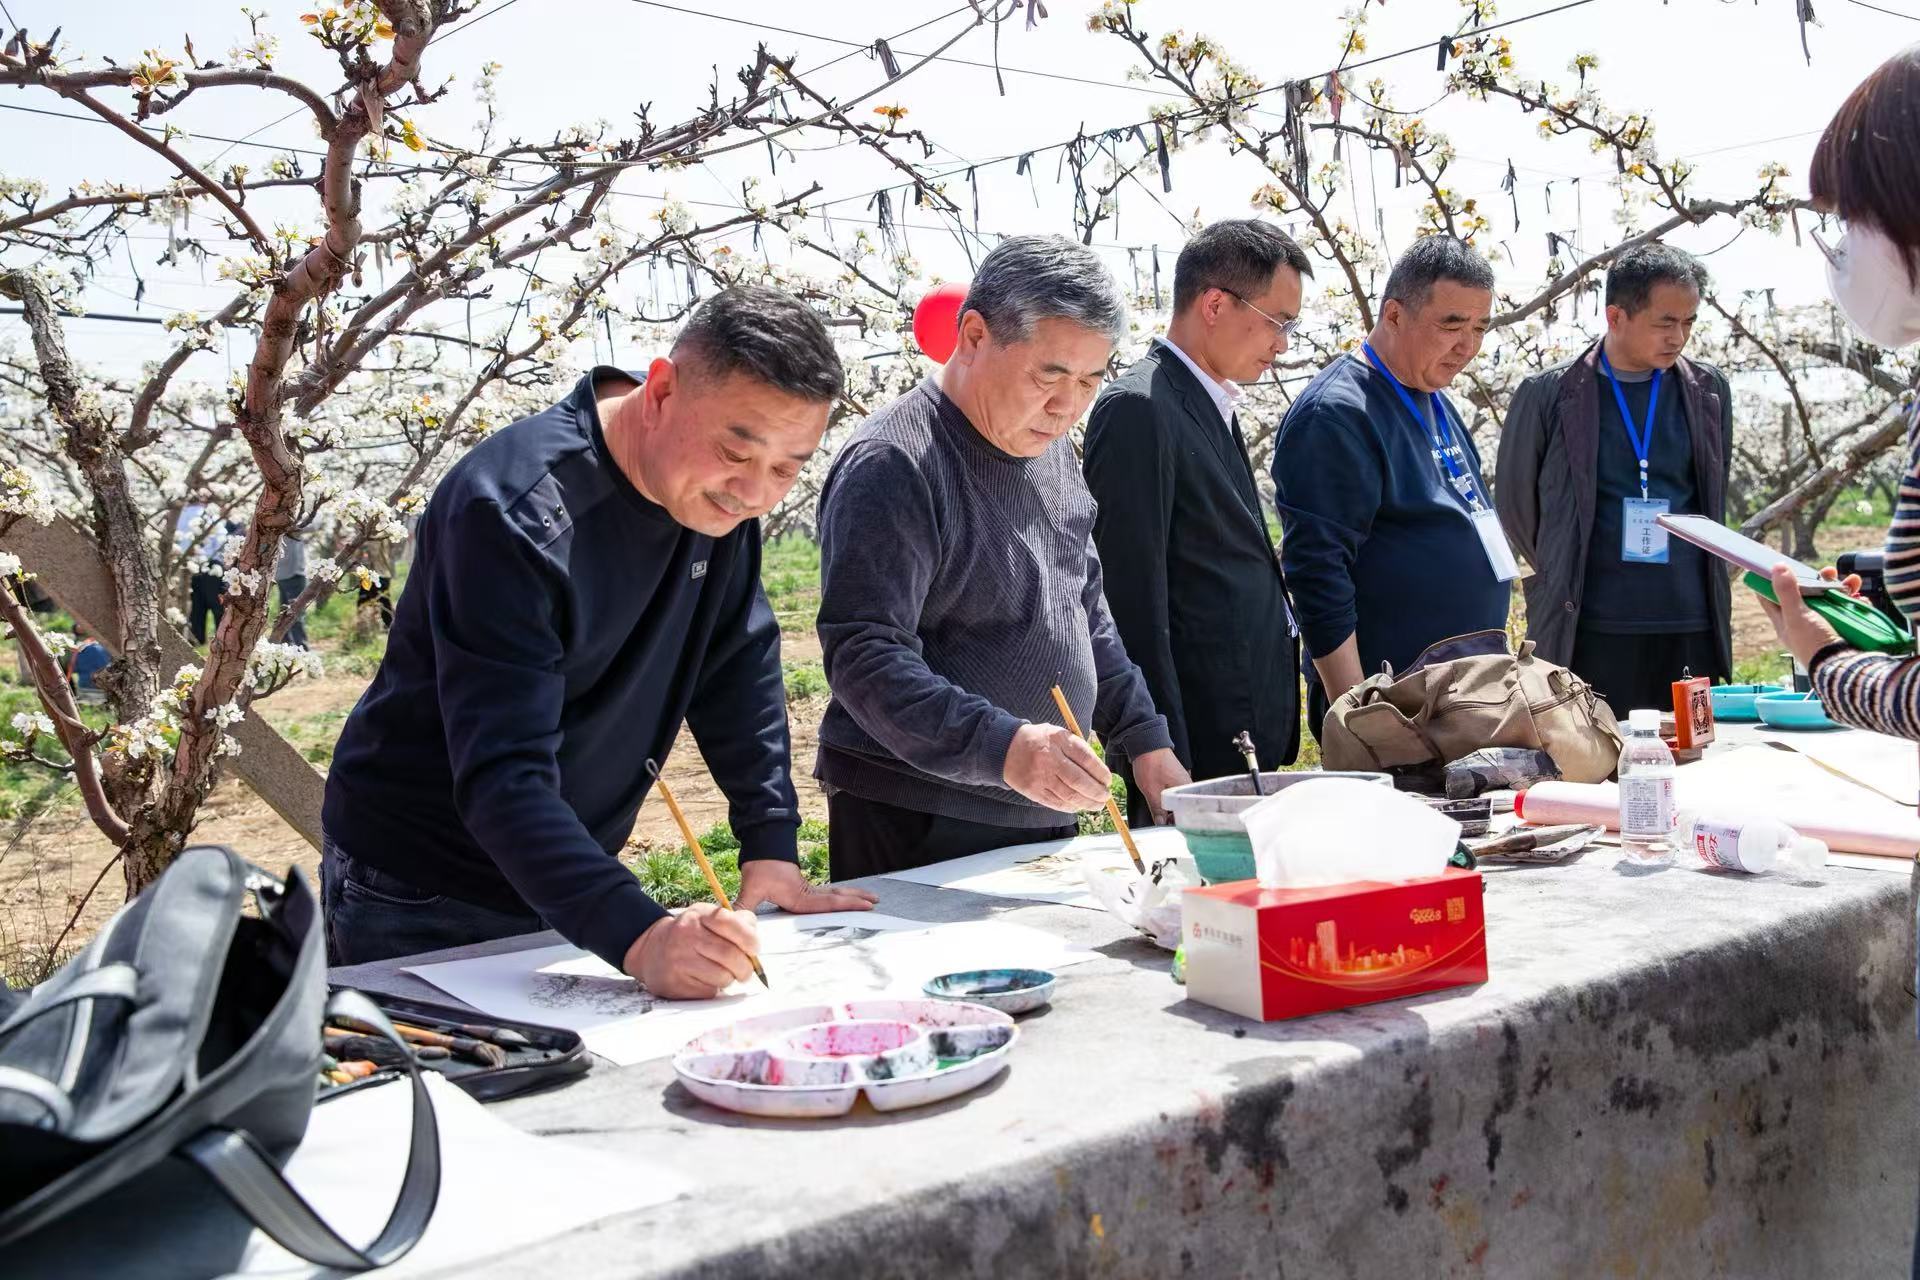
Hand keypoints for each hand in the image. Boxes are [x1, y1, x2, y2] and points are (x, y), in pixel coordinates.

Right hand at [622, 903, 758, 998]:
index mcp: (699, 915)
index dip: (749, 938)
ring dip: (728, 978)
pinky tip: (703, 979)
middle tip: (745, 970)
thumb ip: (736, 923)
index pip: (731, 923)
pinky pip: (709, 991)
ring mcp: (679, 960)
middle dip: (745, 967)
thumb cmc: (690, 934)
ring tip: (720, 972)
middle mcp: (687, 935)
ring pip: (723, 977)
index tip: (754, 949)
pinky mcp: (675, 984)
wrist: (650, 950)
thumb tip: (754, 942)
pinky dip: (713, 988)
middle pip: (731, 955)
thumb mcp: (708, 918)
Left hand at [735, 858, 878, 913]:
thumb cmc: (759, 866)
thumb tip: (734, 924)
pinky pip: (827, 893)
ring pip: (834, 893)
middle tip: (876, 902)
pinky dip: (840, 896)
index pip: (828, 903)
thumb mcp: (751, 888)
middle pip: (837, 897)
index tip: (865, 906)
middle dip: (856, 899)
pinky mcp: (804, 887)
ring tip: (870, 898)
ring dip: (852, 895)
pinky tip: (847, 898)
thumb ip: (743, 908)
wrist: (763, 845)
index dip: (847, 905)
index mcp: (799, 896)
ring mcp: (807, 889)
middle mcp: (807, 893)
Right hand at [1003, 722, 1111, 811]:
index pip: (1086, 759)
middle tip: (1105, 796)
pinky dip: (1071, 807)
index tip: (1107, 780)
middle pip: (1079, 780)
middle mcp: (1049, 758)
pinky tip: (1079, 806)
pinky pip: (1057, 803)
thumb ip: (1078, 748)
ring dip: (1087, 803)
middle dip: (1097, 792)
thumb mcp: (1058, 733)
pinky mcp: (1033, 790)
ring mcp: (1040, 776)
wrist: (1005, 748)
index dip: (1100, 772)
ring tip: (1097, 805)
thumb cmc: (1039, 741)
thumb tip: (1100, 772)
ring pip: (1070, 795)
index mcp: (1058, 740)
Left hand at [1129, 747, 1191, 824]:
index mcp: (1185, 790)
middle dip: (1172, 817)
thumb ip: (1158, 810)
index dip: (1176, 823)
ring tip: (1159, 814)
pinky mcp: (1175, 778)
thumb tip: (1161, 823)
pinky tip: (1159, 803)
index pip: (1187, 814)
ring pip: (1178, 802)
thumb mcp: (1152, 791)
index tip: (1165, 828)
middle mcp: (1187, 786)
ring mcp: (1182, 782)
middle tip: (1160, 822)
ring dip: (1169, 809)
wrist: (1146, 743)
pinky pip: (1174, 795)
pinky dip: (1167, 801)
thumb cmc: (1151, 763)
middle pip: (1183, 809)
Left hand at [1758, 562, 1854, 668]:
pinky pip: (1850, 610)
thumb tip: (1776, 567)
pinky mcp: (1844, 628)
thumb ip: (1786, 592)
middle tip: (1829, 572)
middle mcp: (1804, 623)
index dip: (1772, 582)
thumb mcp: (1797, 616)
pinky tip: (1861, 599)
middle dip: (1819, 580)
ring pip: (1831, 599)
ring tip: (1852, 582)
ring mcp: (1825, 626)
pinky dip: (1856, 602)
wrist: (1844, 667)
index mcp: (1785, 622)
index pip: (1771, 599)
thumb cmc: (1814, 645)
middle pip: (1807, 595)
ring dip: (1843, 588)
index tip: (1778, 567)